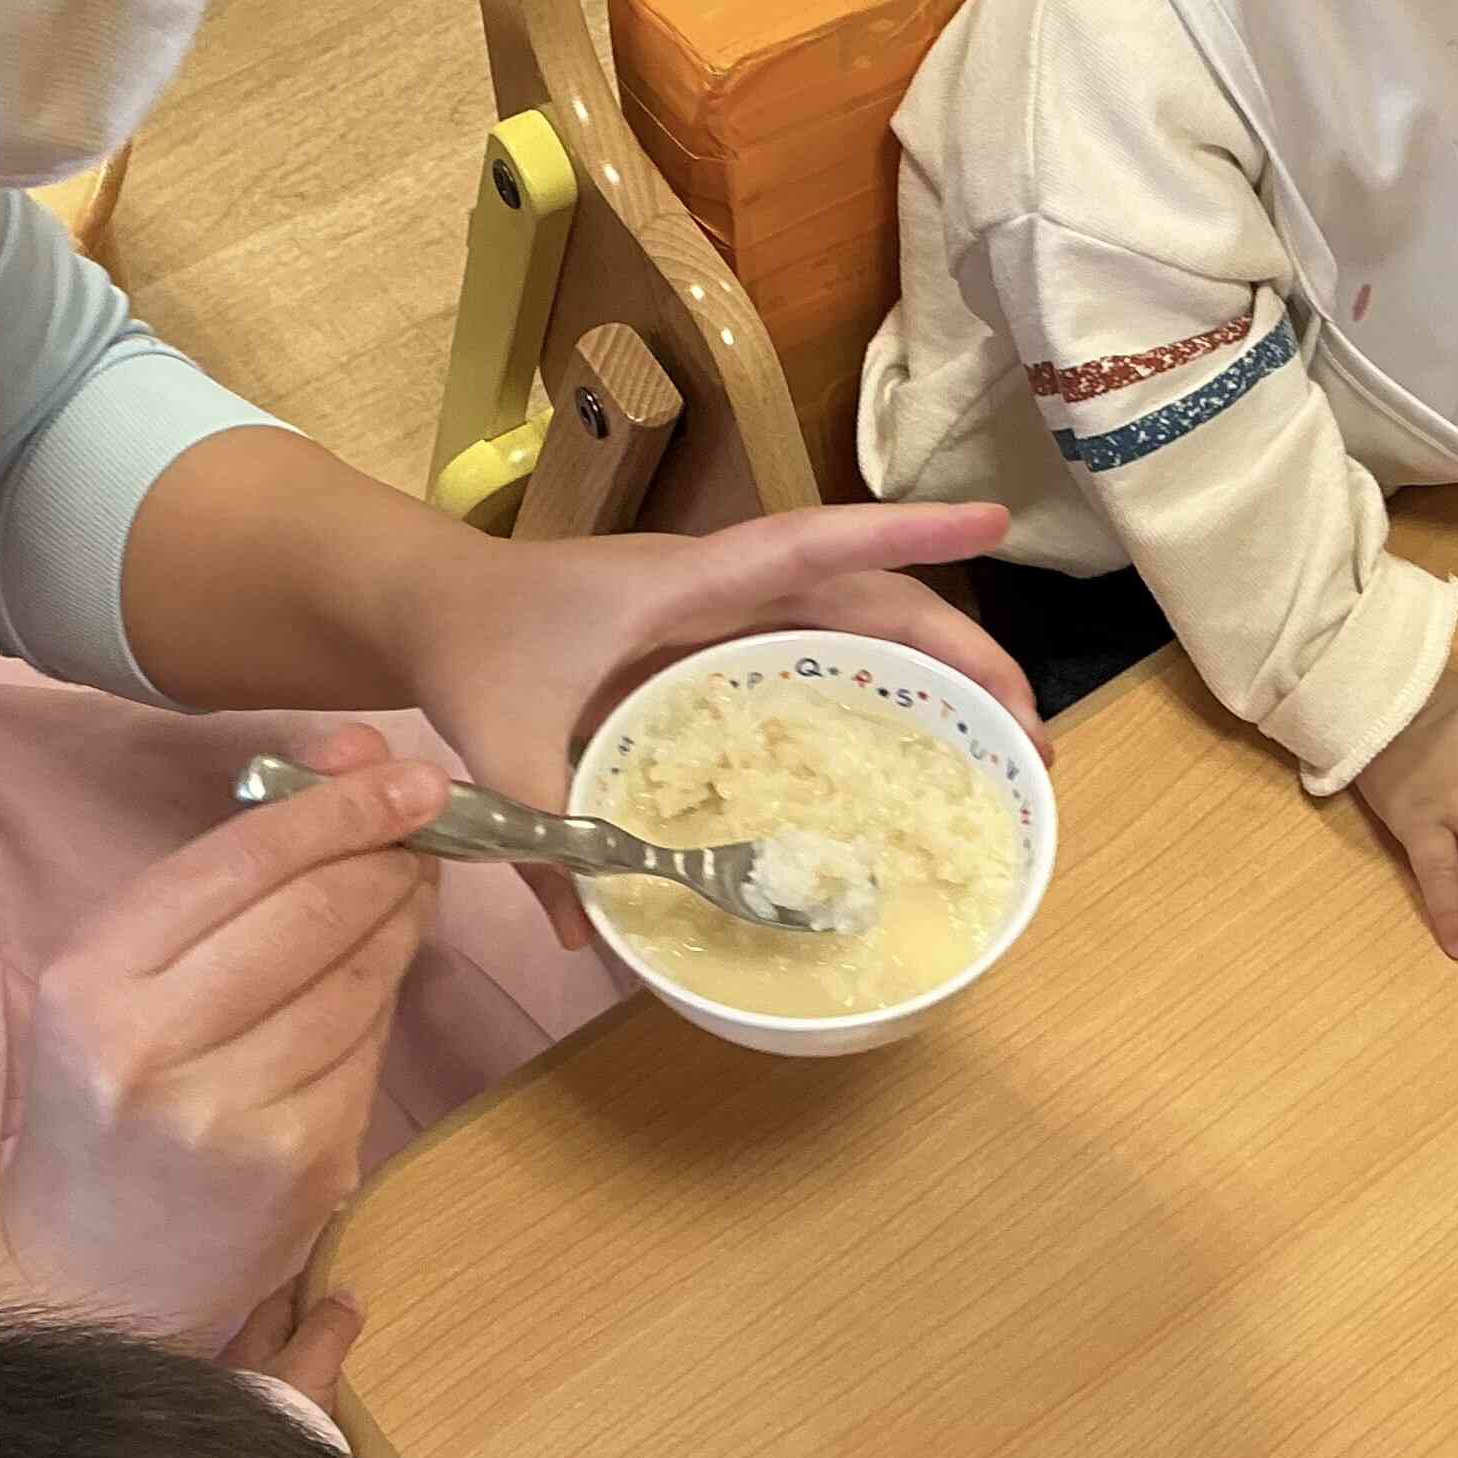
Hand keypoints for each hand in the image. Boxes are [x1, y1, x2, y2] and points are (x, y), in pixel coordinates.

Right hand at [3, 728, 442, 1339]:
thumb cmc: (111, 1087)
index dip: (339, 810)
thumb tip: (358, 755)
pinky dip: (383, 1002)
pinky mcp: (302, 1165)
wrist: (89, 1266)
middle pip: (314, 914)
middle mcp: (153, 1049)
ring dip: (401, 921)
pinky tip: (373, 982)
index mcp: (94, 981)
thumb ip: (235, 860)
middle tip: (426, 826)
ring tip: (408, 888)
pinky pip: (369, 1049)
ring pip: (359, 980)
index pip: (240, 863)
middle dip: (387, 855)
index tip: (408, 777)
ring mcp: (233, 1116)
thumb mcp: (128, 968)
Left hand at [219, 1278, 363, 1418]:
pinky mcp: (247, 1431)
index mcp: (251, 1342)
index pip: (281, 1299)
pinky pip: (277, 1399)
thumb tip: (348, 1291)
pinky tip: (311, 1405)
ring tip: (330, 1364)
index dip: (307, 1285)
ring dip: (298, 1362)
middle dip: (303, 1325)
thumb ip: (328, 1329)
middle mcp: (237, 1367)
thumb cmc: (276, 1411)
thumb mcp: (310, 1365)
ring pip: (273, 1367)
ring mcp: (238, 1401)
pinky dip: (295, 1393)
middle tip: (339, 1320)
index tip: (334, 1275)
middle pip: (274, 1334)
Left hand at [409, 500, 1044, 946]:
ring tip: (1002, 749)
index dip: (904, 535)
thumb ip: (537, 824)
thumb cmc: (470, 644)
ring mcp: (725, 616)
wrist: (425, 603)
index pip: (812, 549)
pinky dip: (881, 691)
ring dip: (935, 674)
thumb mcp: (496, 735)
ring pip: (857, 628)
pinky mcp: (716, 647)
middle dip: (960, 653)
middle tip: (1032, 737)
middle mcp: (723, 590)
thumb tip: (583, 936)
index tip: (992, 522)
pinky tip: (911, 755)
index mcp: (685, 587)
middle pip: (869, 602)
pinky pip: (819, 657)